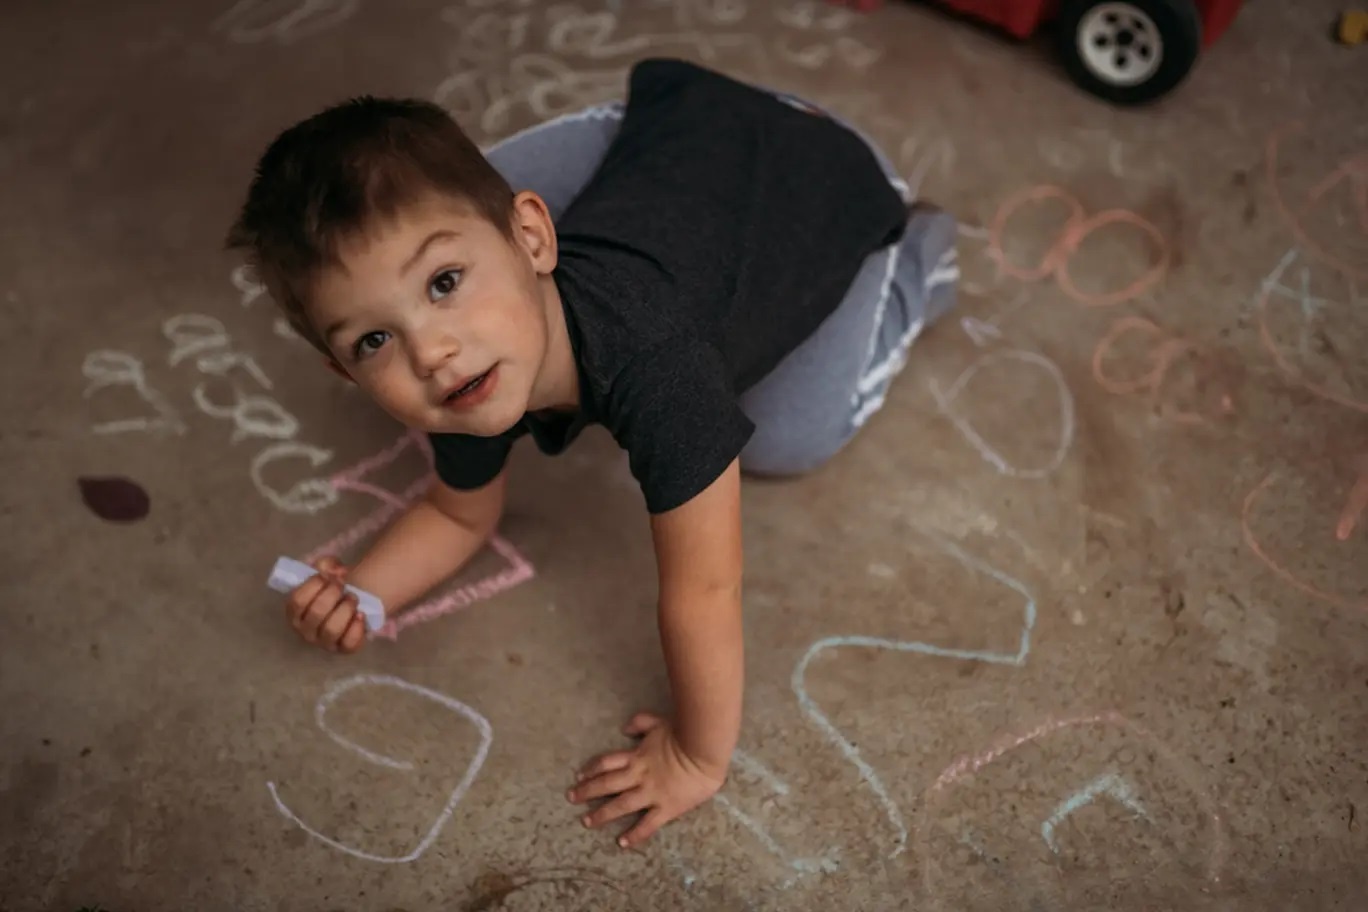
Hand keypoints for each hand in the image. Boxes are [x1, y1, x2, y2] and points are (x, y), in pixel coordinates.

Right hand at [284, 556, 366, 653]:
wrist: (351, 599)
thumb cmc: (332, 587)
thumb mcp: (325, 570)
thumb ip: (326, 564)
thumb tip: (335, 571)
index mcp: (294, 612)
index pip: (297, 601)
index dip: (313, 585)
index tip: (327, 576)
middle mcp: (305, 630)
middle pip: (316, 614)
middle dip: (332, 594)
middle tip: (342, 585)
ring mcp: (324, 642)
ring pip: (331, 630)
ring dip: (345, 609)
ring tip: (353, 598)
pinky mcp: (342, 649)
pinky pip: (348, 644)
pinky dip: (356, 628)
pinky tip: (361, 615)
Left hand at [567, 712, 725, 848]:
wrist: (704, 751)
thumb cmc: (685, 733)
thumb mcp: (660, 722)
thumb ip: (641, 723)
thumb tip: (624, 727)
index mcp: (636, 756)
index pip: (607, 763)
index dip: (591, 769)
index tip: (579, 775)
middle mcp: (638, 776)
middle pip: (607, 784)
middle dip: (587, 791)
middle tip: (571, 798)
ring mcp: (650, 793)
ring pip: (621, 805)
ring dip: (602, 814)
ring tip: (586, 822)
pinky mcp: (665, 808)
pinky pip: (647, 824)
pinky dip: (634, 835)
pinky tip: (621, 843)